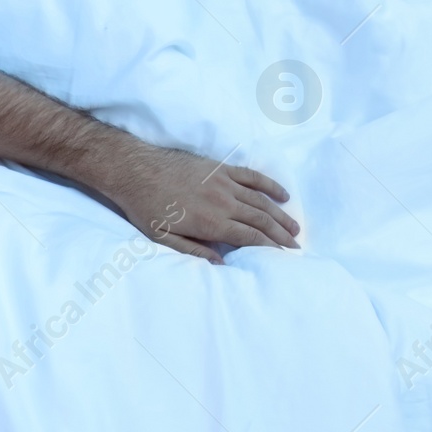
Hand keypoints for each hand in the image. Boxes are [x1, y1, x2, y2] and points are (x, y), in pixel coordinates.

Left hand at [104, 142, 298, 263]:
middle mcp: (223, 202)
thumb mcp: (162, 238)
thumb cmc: (145, 207)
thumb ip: (193, 251)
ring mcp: (224, 183)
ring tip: (294, 227)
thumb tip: (221, 264)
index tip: (284, 255)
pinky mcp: (220, 168)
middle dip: (281, 234)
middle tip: (296, 245)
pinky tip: (282, 195)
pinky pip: (252, 176)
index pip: (250, 237)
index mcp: (210, 223)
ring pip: (261, 200)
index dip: (270, 246)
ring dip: (280, 214)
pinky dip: (270, 185)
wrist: (136, 170)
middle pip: (261, 220)